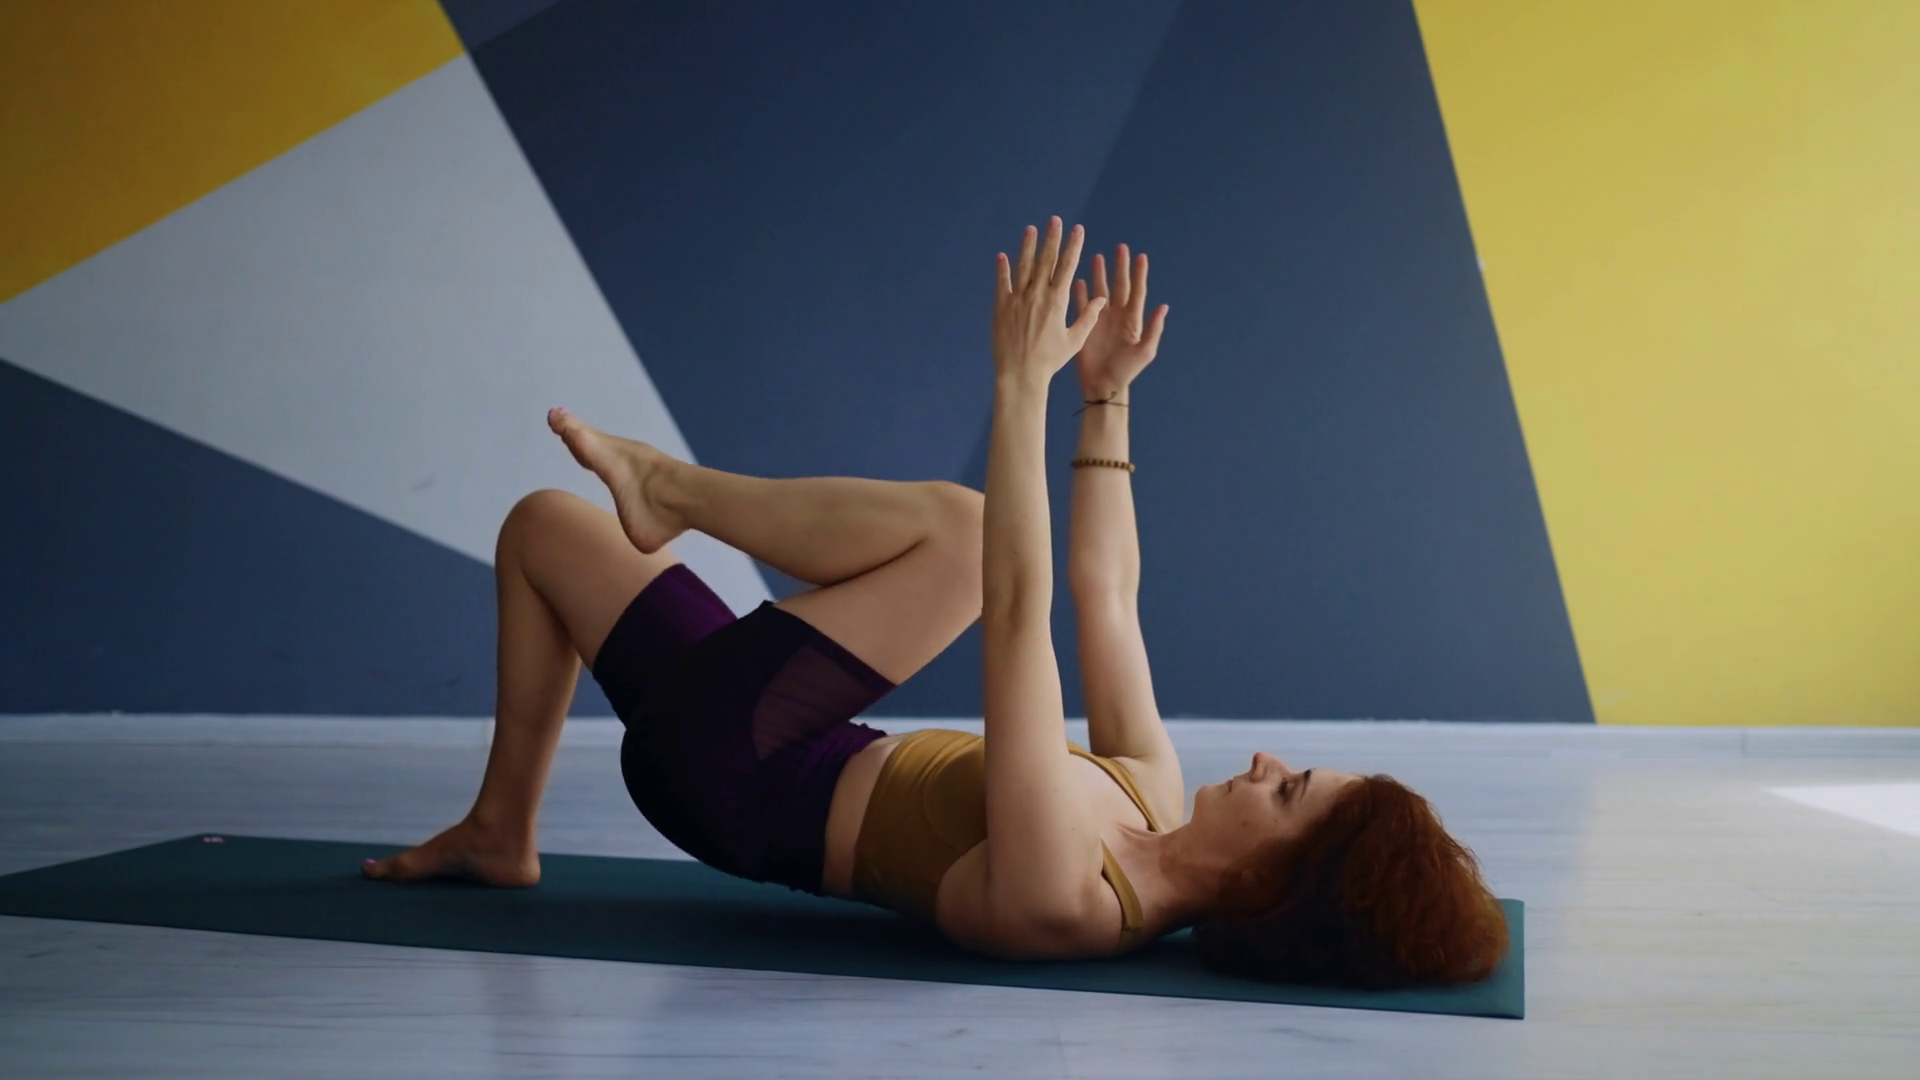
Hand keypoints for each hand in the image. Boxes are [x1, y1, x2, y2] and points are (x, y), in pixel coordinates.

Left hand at [994, 217, 1105, 381]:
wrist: (1020, 373)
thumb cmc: (1050, 360)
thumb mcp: (1074, 340)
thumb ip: (1087, 317)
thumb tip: (1102, 299)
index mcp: (1058, 301)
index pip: (1067, 267)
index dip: (1073, 246)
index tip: (1078, 230)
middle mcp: (1037, 295)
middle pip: (1046, 260)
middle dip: (1052, 238)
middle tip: (1055, 220)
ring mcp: (1017, 299)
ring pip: (1023, 266)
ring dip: (1028, 246)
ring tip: (1031, 229)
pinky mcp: (1001, 307)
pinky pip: (1002, 283)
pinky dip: (1002, 269)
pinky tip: (1002, 256)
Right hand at [1073, 244, 1168, 396]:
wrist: (1103, 385)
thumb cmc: (1126, 370)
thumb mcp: (1145, 351)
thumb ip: (1153, 329)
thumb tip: (1163, 307)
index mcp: (1132, 319)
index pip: (1137, 291)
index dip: (1139, 274)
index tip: (1140, 256)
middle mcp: (1116, 315)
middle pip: (1118, 285)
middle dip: (1119, 267)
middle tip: (1120, 247)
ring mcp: (1100, 319)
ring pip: (1100, 290)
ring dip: (1099, 274)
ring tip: (1097, 256)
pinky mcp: (1085, 325)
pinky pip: (1082, 305)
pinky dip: (1080, 292)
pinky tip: (1077, 279)